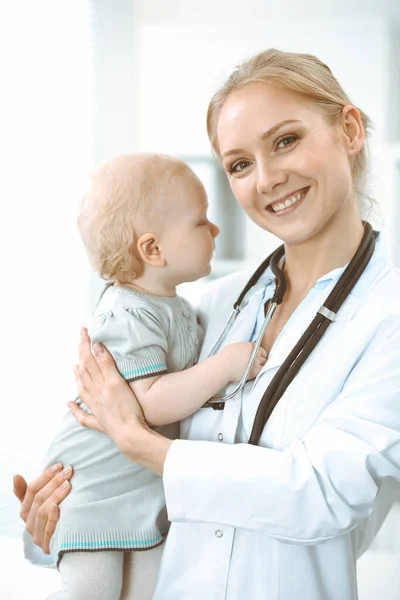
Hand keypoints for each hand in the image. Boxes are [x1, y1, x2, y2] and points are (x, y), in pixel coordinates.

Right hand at [13, 464, 72, 553]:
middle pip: (38, 500)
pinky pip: (48, 530)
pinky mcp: (47, 546)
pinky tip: (59, 507)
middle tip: (67, 472)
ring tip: (68, 485)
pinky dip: (53, 517)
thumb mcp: (40, 504)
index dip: (44, 476)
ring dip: (55, 496)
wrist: (67, 543)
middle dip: (54, 483)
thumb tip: (15, 476)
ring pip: (42, 512)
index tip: (58, 465)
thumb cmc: (53, 517)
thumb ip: (26, 492)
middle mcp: (29, 524)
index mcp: (25, 511)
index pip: (31, 490)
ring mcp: (38, 536)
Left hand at [70, 328, 152, 457]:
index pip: (89, 359)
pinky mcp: (100, 422)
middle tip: (80, 340)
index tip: (84, 330)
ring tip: (74, 366)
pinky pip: (83, 415)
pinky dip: (75, 409)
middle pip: (84, 371)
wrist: (130, 435)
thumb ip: (106, 365)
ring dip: (78, 376)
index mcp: (99, 383)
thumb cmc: (127, 409)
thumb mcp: (117, 382)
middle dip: (81, 354)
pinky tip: (69, 405)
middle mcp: (94, 395)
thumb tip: (95, 347)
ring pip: (82, 389)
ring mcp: (96, 409)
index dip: (86, 344)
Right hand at [220, 342, 266, 381]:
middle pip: (264, 356)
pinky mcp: (254, 371)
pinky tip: (253, 371)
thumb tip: (246, 350)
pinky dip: (258, 371)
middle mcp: (255, 353)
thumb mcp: (235, 347)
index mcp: (250, 346)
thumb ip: (244, 348)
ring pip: (264, 363)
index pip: (261, 349)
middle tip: (256, 362)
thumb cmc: (225, 357)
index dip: (259, 353)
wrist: (223, 366)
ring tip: (254, 367)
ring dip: (260, 365)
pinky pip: (261, 371)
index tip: (257, 356)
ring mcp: (256, 362)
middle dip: (261, 359)